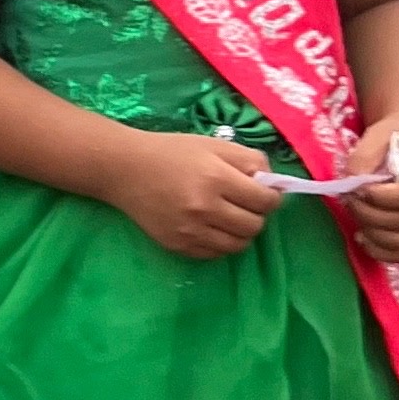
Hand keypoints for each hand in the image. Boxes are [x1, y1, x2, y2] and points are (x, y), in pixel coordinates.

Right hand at [109, 129, 281, 260]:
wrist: (125, 170)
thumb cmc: (172, 152)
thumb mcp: (214, 145)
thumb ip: (250, 160)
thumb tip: (274, 184)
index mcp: (216, 178)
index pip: (265, 201)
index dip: (271, 197)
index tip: (263, 192)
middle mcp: (204, 208)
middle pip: (254, 226)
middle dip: (257, 215)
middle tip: (245, 204)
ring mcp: (190, 231)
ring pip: (237, 245)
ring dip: (241, 233)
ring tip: (230, 217)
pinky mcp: (178, 246)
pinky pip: (215, 254)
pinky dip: (220, 243)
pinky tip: (211, 227)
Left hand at [343, 117, 398, 256]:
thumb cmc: (395, 134)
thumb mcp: (378, 133)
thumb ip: (364, 156)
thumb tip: (352, 184)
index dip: (380, 196)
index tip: (359, 187)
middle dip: (369, 213)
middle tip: (349, 198)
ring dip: (372, 233)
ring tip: (355, 213)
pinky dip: (380, 251)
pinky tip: (361, 237)